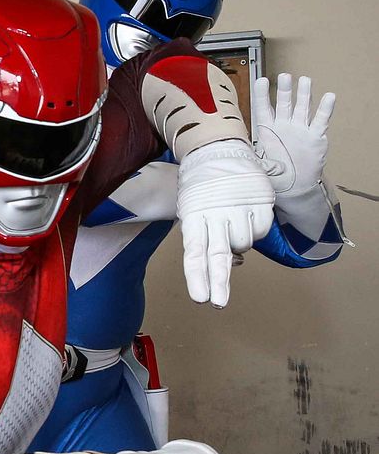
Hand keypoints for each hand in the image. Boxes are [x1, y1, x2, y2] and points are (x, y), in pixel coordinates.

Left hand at [174, 138, 275, 305]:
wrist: (217, 150)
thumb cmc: (201, 188)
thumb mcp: (191, 211)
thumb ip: (204, 238)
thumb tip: (228, 265)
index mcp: (193, 218)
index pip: (193, 253)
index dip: (198, 277)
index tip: (201, 299)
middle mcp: (214, 215)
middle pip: (217, 255)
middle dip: (218, 282)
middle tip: (218, 303)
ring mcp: (238, 208)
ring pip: (243, 244)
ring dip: (239, 243)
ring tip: (231, 223)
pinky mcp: (259, 202)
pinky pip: (261, 230)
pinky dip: (255, 229)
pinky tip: (246, 216)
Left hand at [253, 73, 334, 199]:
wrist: (294, 187)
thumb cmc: (275, 175)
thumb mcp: (260, 168)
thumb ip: (256, 162)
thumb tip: (246, 161)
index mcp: (267, 130)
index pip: (263, 109)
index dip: (262, 95)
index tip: (261, 81)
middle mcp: (284, 126)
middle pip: (284, 103)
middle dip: (284, 90)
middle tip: (284, 76)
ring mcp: (300, 129)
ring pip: (302, 107)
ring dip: (303, 94)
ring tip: (304, 80)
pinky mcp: (315, 136)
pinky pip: (320, 120)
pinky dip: (325, 109)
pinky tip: (329, 96)